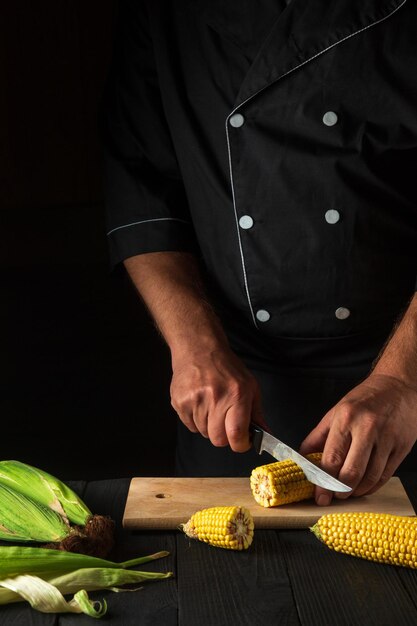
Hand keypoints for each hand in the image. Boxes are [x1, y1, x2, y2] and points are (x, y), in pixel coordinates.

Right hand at [170, 346, 266, 451]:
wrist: (198, 349)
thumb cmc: (225, 366)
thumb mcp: (249, 385)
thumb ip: (257, 412)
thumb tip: (266, 434)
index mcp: (236, 394)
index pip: (236, 434)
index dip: (240, 444)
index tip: (242, 442)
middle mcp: (215, 398)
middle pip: (218, 439)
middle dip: (224, 436)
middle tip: (225, 421)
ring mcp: (195, 401)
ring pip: (204, 433)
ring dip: (209, 426)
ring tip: (211, 405)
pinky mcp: (179, 402)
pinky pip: (190, 426)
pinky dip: (196, 420)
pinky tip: (200, 403)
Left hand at [299, 373, 416, 504]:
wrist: (399, 386)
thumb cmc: (365, 399)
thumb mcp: (336, 411)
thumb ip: (318, 437)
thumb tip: (302, 459)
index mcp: (346, 418)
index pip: (331, 458)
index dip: (323, 482)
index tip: (319, 496)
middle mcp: (367, 428)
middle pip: (351, 472)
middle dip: (340, 491)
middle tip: (333, 497)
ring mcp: (387, 439)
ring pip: (370, 478)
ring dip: (356, 492)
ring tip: (347, 493)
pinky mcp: (402, 447)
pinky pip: (385, 475)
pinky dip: (372, 486)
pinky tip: (364, 487)